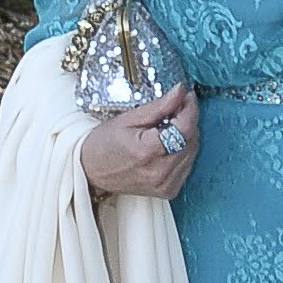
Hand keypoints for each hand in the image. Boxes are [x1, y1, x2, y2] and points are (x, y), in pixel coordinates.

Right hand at [80, 83, 200, 197]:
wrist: (90, 171)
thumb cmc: (104, 144)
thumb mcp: (127, 119)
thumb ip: (158, 106)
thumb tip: (180, 91)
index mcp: (147, 152)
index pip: (184, 128)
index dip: (189, 108)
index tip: (187, 95)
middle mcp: (159, 172)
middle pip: (191, 140)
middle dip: (188, 120)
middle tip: (176, 107)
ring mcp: (165, 184)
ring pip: (192, 152)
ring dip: (187, 135)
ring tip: (170, 125)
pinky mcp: (169, 190)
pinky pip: (187, 165)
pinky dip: (183, 151)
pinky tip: (169, 144)